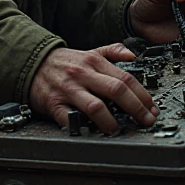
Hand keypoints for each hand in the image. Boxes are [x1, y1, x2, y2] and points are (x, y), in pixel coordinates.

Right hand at [28, 43, 159, 134]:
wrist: (32, 64)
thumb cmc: (64, 63)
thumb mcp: (89, 52)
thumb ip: (112, 52)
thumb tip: (133, 55)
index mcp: (94, 62)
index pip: (125, 78)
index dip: (143, 95)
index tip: (152, 108)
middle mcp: (83, 74)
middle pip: (116, 90)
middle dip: (136, 108)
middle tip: (145, 120)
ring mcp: (69, 89)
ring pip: (95, 106)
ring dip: (110, 121)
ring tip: (117, 129)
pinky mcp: (54, 103)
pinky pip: (69, 118)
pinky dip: (81, 126)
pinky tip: (91, 132)